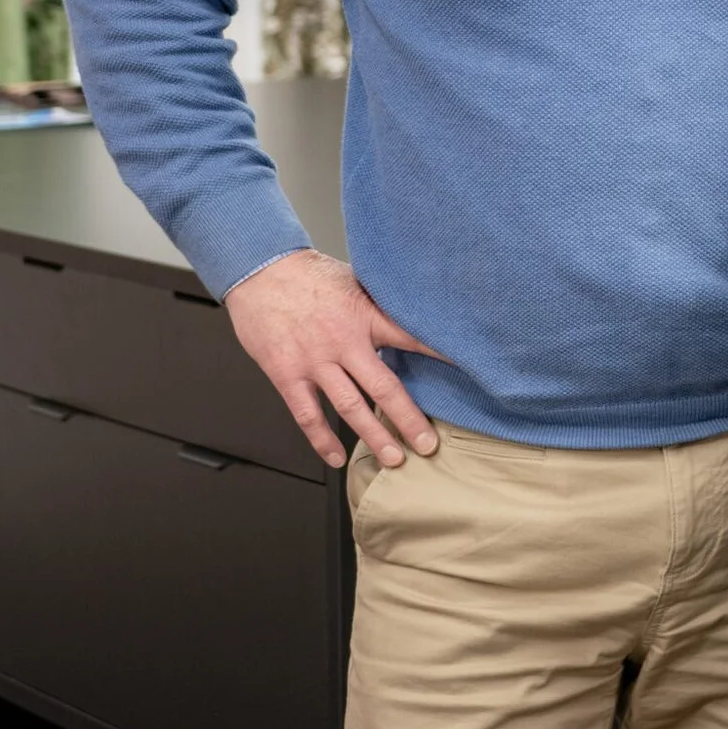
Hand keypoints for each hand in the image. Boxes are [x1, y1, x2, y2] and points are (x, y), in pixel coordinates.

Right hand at [225, 249, 443, 470]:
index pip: (412, 339)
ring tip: (394, 459)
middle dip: (409, 419)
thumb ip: (380, 304)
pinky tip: (335, 458)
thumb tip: (414, 310)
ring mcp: (315, 362)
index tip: (467, 373)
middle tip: (428, 444)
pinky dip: (321, 440)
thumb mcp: (356, 280)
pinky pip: (307, 415)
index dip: (441, 356)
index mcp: (365, 316)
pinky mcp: (287, 375)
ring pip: (350, 408)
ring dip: (374, 436)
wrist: (261, 270)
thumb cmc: (308, 274)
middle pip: (384, 387)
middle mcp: (343, 342)